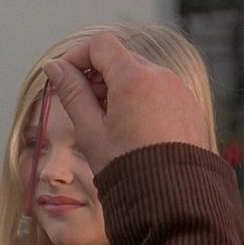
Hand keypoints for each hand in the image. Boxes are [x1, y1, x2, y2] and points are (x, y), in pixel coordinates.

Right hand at [42, 32, 208, 173]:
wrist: (171, 199)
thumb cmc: (127, 167)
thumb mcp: (90, 130)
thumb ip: (71, 92)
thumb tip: (54, 67)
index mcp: (135, 78)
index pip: (100, 45)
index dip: (77, 55)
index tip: (63, 76)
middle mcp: (162, 77)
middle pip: (121, 58)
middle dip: (97, 75)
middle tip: (82, 105)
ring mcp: (179, 90)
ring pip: (141, 74)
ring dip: (118, 88)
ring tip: (107, 122)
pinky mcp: (190, 106)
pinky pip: (160, 90)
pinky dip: (141, 99)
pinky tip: (132, 129)